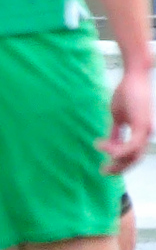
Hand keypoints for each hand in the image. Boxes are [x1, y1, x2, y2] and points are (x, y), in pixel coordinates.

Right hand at [98, 58, 150, 174]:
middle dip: (119, 168)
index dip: (119, 163)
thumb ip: (115, 131)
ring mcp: (145, 130)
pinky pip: (131, 145)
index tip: (104, 166)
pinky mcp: (141, 126)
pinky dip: (117, 150)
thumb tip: (108, 143)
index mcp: (140, 132)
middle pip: (134, 159)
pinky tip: (103, 148)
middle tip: (103, 173)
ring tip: (103, 162)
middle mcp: (145, 134)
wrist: (135, 77)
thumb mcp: (117, 115)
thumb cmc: (127, 93)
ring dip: (117, 161)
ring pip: (133, 155)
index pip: (132, 154)